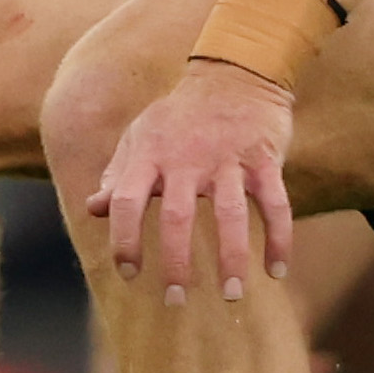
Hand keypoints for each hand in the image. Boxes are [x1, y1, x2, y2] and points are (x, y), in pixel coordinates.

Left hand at [89, 61, 298, 302]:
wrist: (234, 72)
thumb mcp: (140, 137)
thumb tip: (94, 208)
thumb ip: (119, 175)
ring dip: (232, 260)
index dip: (124, 239)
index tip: (128, 273)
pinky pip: (276, 205)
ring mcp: (228, 159)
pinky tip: (277, 271)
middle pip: (177, 217)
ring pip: (231, 216)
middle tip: (174, 300)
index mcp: (149, 155)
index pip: (127, 202)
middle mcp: (186, 159)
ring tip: (232, 296)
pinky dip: (279, 239)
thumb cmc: (179, 115)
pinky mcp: (264, 159)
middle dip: (175, 263)